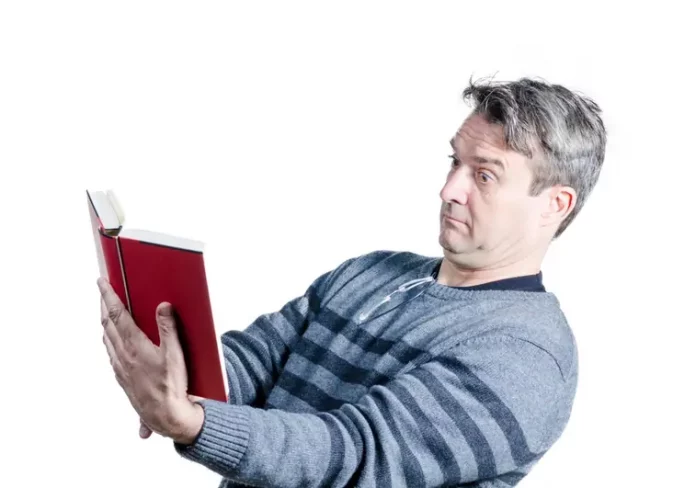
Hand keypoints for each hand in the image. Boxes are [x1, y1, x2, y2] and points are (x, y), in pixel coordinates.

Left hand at [98, 277, 204, 443]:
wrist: (165, 415)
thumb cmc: (172, 386)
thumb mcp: (175, 354)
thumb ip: (168, 328)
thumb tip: (163, 305)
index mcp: (134, 345)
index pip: (117, 314)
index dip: (108, 295)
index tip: (101, 281)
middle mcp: (122, 355)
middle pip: (107, 323)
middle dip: (104, 304)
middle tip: (103, 290)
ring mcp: (120, 367)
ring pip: (106, 338)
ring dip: (105, 320)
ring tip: (107, 310)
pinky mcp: (122, 376)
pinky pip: (110, 351)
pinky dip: (108, 338)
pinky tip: (113, 339)